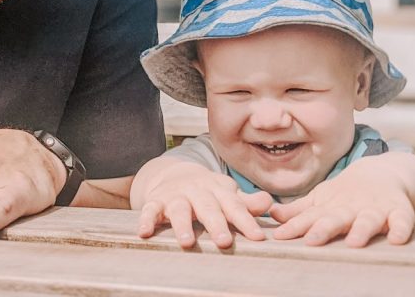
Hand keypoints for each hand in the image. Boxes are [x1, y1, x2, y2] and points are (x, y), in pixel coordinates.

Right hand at [134, 158, 271, 248]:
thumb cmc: (208, 191)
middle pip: (208, 207)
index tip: (257, 237)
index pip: (234, 205)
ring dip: (183, 225)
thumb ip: (246, 202)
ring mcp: (176, 195)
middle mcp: (197, 190)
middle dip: (215, 223)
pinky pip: (150, 208)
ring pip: (179, 208)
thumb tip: (268, 204)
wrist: (174, 173)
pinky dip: (146, 219)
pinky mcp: (157, 200)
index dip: (245, 221)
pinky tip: (145, 232)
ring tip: (188, 242)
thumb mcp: (227, 194)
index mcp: (218, 190)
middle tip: (224, 241)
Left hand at [270, 157, 414, 246]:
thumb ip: (299, 212)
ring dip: (362, 230)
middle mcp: (351, 207)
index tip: (280, 237)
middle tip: (312, 240)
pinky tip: (397, 239)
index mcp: (331, 207)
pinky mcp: (399, 210)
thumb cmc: (346, 195)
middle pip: (336, 218)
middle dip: (324, 229)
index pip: (311, 218)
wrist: (383, 173)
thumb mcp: (321, 201)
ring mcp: (376, 208)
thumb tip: (272, 215)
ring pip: (368, 220)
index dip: (296, 227)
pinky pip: (403, 220)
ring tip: (355, 242)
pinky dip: (401, 228)